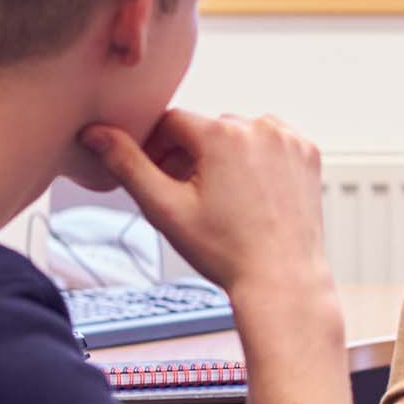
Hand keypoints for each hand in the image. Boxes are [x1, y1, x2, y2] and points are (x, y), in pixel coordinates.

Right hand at [80, 111, 328, 301]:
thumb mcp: (165, 209)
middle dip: (190, 155)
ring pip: (239, 134)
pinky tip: (250, 193)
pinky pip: (271, 143)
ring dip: (224, 155)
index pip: (171, 123)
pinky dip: (257, 159)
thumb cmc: (226, 252)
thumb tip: (95, 133)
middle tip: (185, 195)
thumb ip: (127, 165)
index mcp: (223, 134)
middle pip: (206, 129)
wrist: (282, 280)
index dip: (156, 149)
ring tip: (220, 198)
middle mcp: (260, 126)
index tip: (156, 178)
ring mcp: (289, 139)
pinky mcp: (308, 153)